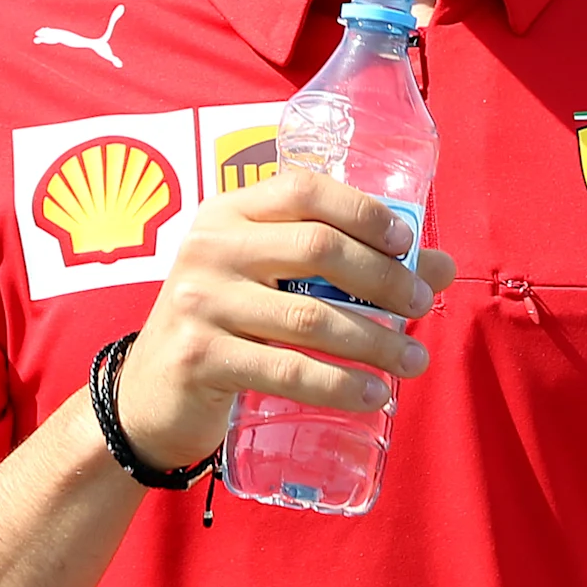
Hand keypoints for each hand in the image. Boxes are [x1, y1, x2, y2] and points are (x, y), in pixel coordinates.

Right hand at [111, 168, 454, 469]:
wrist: (148, 396)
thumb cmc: (224, 329)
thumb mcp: (268, 284)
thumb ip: (342, 268)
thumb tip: (437, 266)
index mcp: (227, 215)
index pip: (303, 189)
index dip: (363, 211)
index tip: (406, 242)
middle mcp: (209, 248)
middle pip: (318, 248)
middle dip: (384, 279)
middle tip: (421, 306)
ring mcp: (200, 303)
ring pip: (311, 318)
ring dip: (376, 343)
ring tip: (413, 361)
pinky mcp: (201, 357)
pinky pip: (287, 371)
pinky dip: (340, 386)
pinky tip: (374, 396)